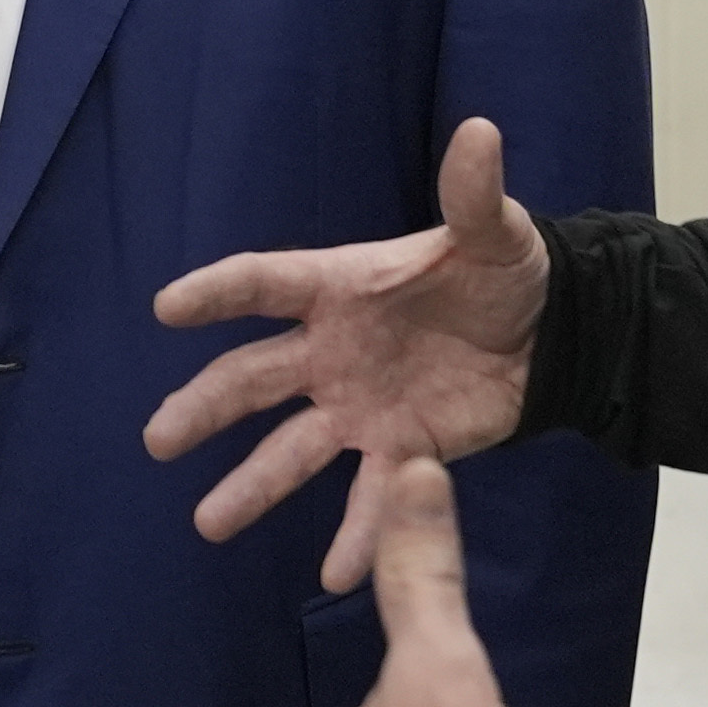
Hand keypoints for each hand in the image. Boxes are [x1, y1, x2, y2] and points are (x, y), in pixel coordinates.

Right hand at [146, 116, 550, 588]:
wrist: (548, 334)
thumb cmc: (508, 272)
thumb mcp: (496, 233)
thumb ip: (476, 194)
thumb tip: (481, 131)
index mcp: (342, 287)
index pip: (267, 285)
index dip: (219, 294)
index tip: (168, 308)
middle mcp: (333, 351)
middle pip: (252, 380)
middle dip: (205, 409)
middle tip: (159, 440)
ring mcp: (358, 406)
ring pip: (292, 451)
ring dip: (251, 487)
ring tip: (209, 524)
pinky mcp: (398, 449)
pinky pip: (367, 498)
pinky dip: (353, 535)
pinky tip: (336, 576)